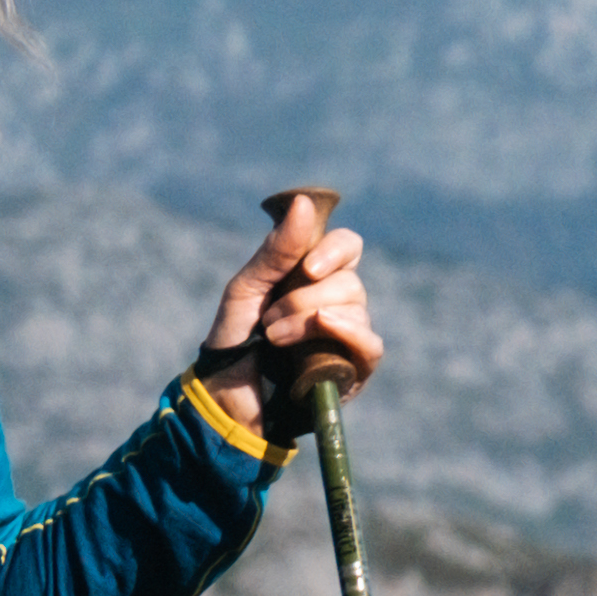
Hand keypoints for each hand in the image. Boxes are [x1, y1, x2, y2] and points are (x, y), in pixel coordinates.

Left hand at [195, 203, 378, 433]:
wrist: (225, 394)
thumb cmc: (235, 338)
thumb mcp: (247, 288)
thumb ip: (277, 250)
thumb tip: (305, 201)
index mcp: (315, 276)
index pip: (348, 246)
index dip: (333, 251)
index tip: (307, 268)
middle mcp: (338, 301)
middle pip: (348, 281)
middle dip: (303, 298)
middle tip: (269, 320)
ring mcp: (349, 335)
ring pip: (355, 310)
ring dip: (308, 321)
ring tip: (275, 339)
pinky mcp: (355, 369)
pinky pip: (371, 344)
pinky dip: (349, 334)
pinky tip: (324, 331)